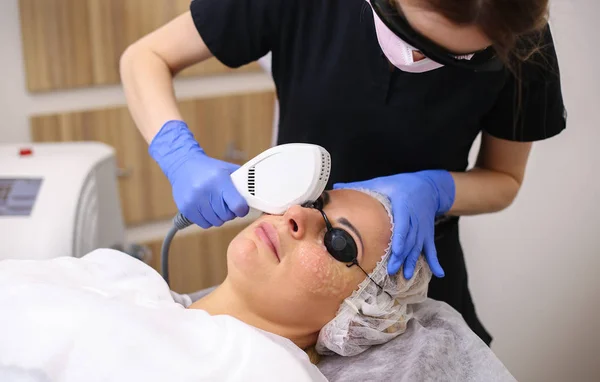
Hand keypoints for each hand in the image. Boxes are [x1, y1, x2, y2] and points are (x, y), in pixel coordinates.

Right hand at [149, 120, 248, 227]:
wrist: (183, 165)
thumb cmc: (210, 169)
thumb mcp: (227, 170)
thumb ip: (241, 182)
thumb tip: (260, 194)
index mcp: (220, 180)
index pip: (238, 205)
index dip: (242, 209)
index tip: (241, 207)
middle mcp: (206, 191)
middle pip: (227, 216)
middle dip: (230, 212)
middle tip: (227, 204)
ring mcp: (194, 201)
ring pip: (216, 222)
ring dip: (219, 217)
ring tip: (216, 205)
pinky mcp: (186, 208)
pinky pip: (204, 224)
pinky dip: (208, 219)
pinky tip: (207, 208)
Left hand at [334, 170, 454, 278]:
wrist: (428, 185)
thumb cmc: (401, 185)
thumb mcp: (382, 182)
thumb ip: (360, 186)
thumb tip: (335, 187)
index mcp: (403, 205)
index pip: (402, 224)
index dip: (400, 239)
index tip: (396, 251)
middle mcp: (415, 218)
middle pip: (409, 240)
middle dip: (402, 256)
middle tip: (392, 271)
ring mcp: (422, 228)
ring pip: (418, 246)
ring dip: (413, 262)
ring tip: (407, 276)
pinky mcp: (427, 233)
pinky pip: (431, 248)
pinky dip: (435, 261)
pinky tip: (439, 273)